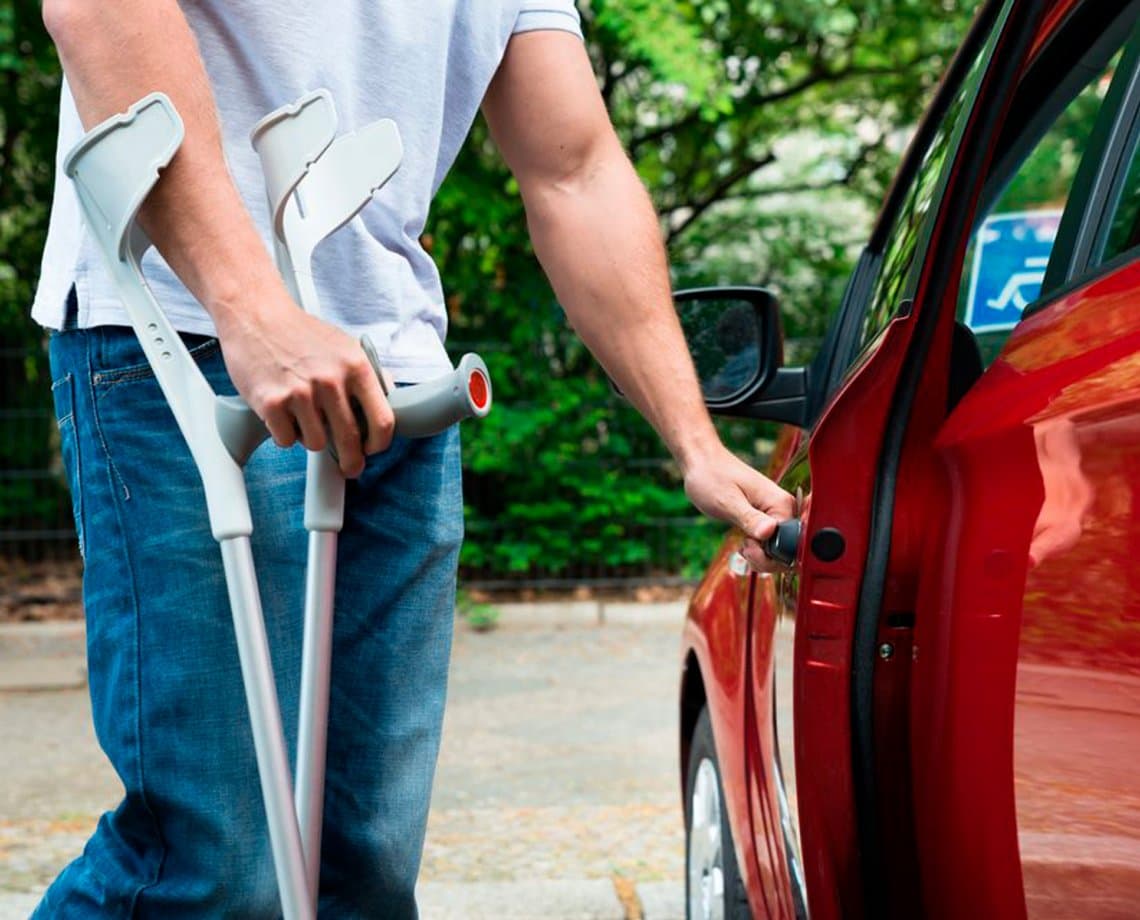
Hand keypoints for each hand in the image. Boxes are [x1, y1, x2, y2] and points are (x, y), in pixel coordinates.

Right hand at [215, 291, 392, 476]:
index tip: (372, 450)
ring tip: (303, 416)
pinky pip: (287, 440)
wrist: (256, 315)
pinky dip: (285, 433)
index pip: (383, 421)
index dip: (379, 444)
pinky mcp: (271, 403)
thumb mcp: (345, 346)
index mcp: (356, 367)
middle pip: (350, 441)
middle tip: (349, 466)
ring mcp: (300, 393)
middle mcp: (331, 380)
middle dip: (351, 461)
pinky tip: (283, 413)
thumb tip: (389, 401)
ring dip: (311, 438)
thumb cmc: (301, 333)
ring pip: (316, 444)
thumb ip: (368, 375)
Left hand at [683, 446, 796, 570]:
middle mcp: (783, 508)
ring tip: (742, 545)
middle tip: (744, 549)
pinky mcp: (766, 517)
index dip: (770, 555)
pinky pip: (770, 542)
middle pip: (788, 550)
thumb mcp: (727, 502)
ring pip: (779, 549)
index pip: (790, 544)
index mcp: (781, 503)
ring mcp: (775, 513)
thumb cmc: (711, 476)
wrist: (702, 462)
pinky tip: (744, 543)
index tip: (748, 548)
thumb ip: (749, 518)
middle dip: (766, 559)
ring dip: (761, 556)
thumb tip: (769, 531)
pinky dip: (758, 549)